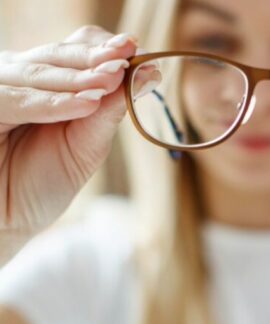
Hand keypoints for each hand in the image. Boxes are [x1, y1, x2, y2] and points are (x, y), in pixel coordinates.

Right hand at [0, 26, 137, 238]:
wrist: (8, 221)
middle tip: (127, 56)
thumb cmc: (44, 183)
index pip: (75, 50)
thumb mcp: (87, 144)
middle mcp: (18, 80)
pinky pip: (15, 99)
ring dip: (79, 77)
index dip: (104, 48)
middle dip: (95, 56)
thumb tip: (147, 74)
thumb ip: (109, 110)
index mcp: (45, 84)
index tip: (136, 51)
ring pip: (38, 72)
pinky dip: (53, 102)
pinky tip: (86, 104)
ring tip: (113, 79)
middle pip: (57, 54)